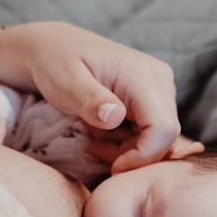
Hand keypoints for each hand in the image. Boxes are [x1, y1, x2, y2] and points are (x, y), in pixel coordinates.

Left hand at [0, 22, 180, 171]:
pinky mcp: (153, 98)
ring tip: (92, 138)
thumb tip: (116, 117)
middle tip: (92, 149)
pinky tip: (100, 133)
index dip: (142, 157)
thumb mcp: (64, 82)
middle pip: (163, 138)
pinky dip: (126, 142)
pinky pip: (149, 133)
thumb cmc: (54, 62)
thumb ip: (89, 99)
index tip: (112, 168)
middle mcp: (160, 80)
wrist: (53, 47)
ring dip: (125, 150)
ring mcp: (159, 89)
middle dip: (130, 155)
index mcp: (143, 75)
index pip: (163, 129)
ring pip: (157, 139)